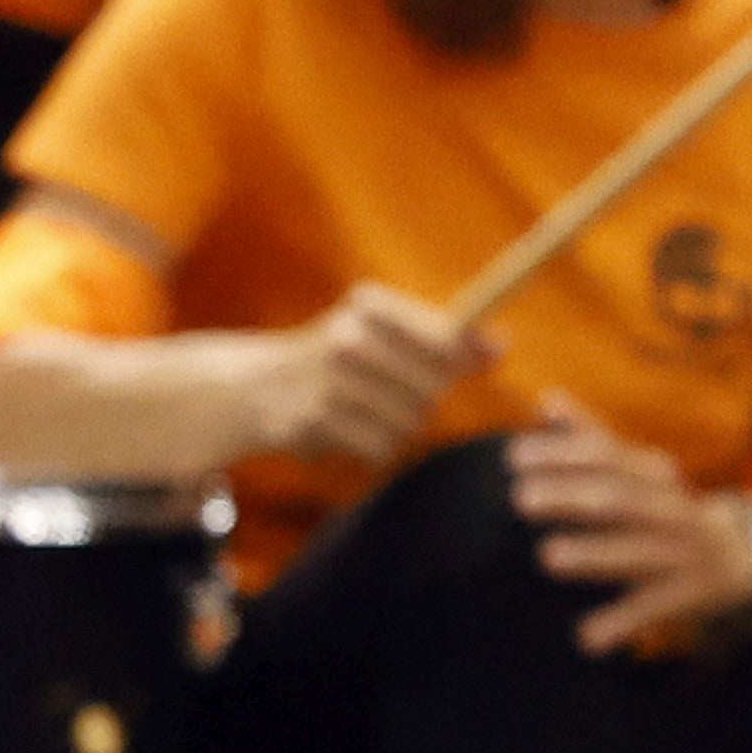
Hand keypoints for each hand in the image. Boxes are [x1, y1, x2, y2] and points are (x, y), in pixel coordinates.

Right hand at [257, 283, 486, 473]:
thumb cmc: (335, 355)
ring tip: (370, 414)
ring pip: (411, 421)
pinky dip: (375, 447)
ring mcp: (330, 382)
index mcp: (368, 305)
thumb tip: (499, 348)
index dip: (470, 353)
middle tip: (399, 392)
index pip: (445, 336)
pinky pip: (380, 447)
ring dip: (400, 426)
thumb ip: (440, 334)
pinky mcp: (315, 421)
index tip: (492, 355)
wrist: (252, 387)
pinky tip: (351, 433)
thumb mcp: (379, 328)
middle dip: (427, 396)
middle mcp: (348, 338)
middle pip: (434, 385)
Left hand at [506, 401, 751, 656]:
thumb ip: (593, 438)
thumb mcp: (640, 473)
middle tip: (520, 498)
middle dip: (572, 496)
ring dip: (595, 553)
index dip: (563, 452)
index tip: (512, 455)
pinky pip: (654, 608)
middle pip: (619, 498)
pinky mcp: (691, 593)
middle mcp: (671, 508)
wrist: (749, 552)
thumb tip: (545, 399)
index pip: (608, 456)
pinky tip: (585, 638)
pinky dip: (622, 623)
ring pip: (638, 551)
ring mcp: (684, 551)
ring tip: (548, 556)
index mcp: (654, 476)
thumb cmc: (671, 509)